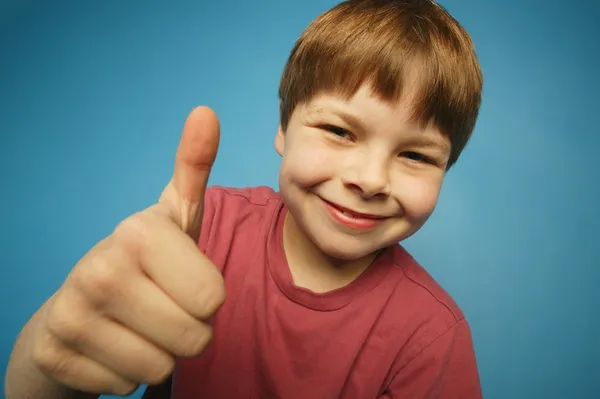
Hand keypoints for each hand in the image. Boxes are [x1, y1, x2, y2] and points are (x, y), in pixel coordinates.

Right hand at [30, 107, 224, 395]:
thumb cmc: (146, 262)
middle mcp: (98, 268)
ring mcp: (71, 314)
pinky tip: (112, 345)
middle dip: (188, 329)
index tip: (181, 281)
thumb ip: (193, 167)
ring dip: (160, 353)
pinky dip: (126, 372)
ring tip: (139, 326)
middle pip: (194, 337)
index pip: (213, 299)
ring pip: (161, 367)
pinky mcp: (54, 354)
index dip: (206, 297)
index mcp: (138, 232)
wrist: (79, 306)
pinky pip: (127, 385)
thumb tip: (206, 111)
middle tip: (163, 308)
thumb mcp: (174, 216)